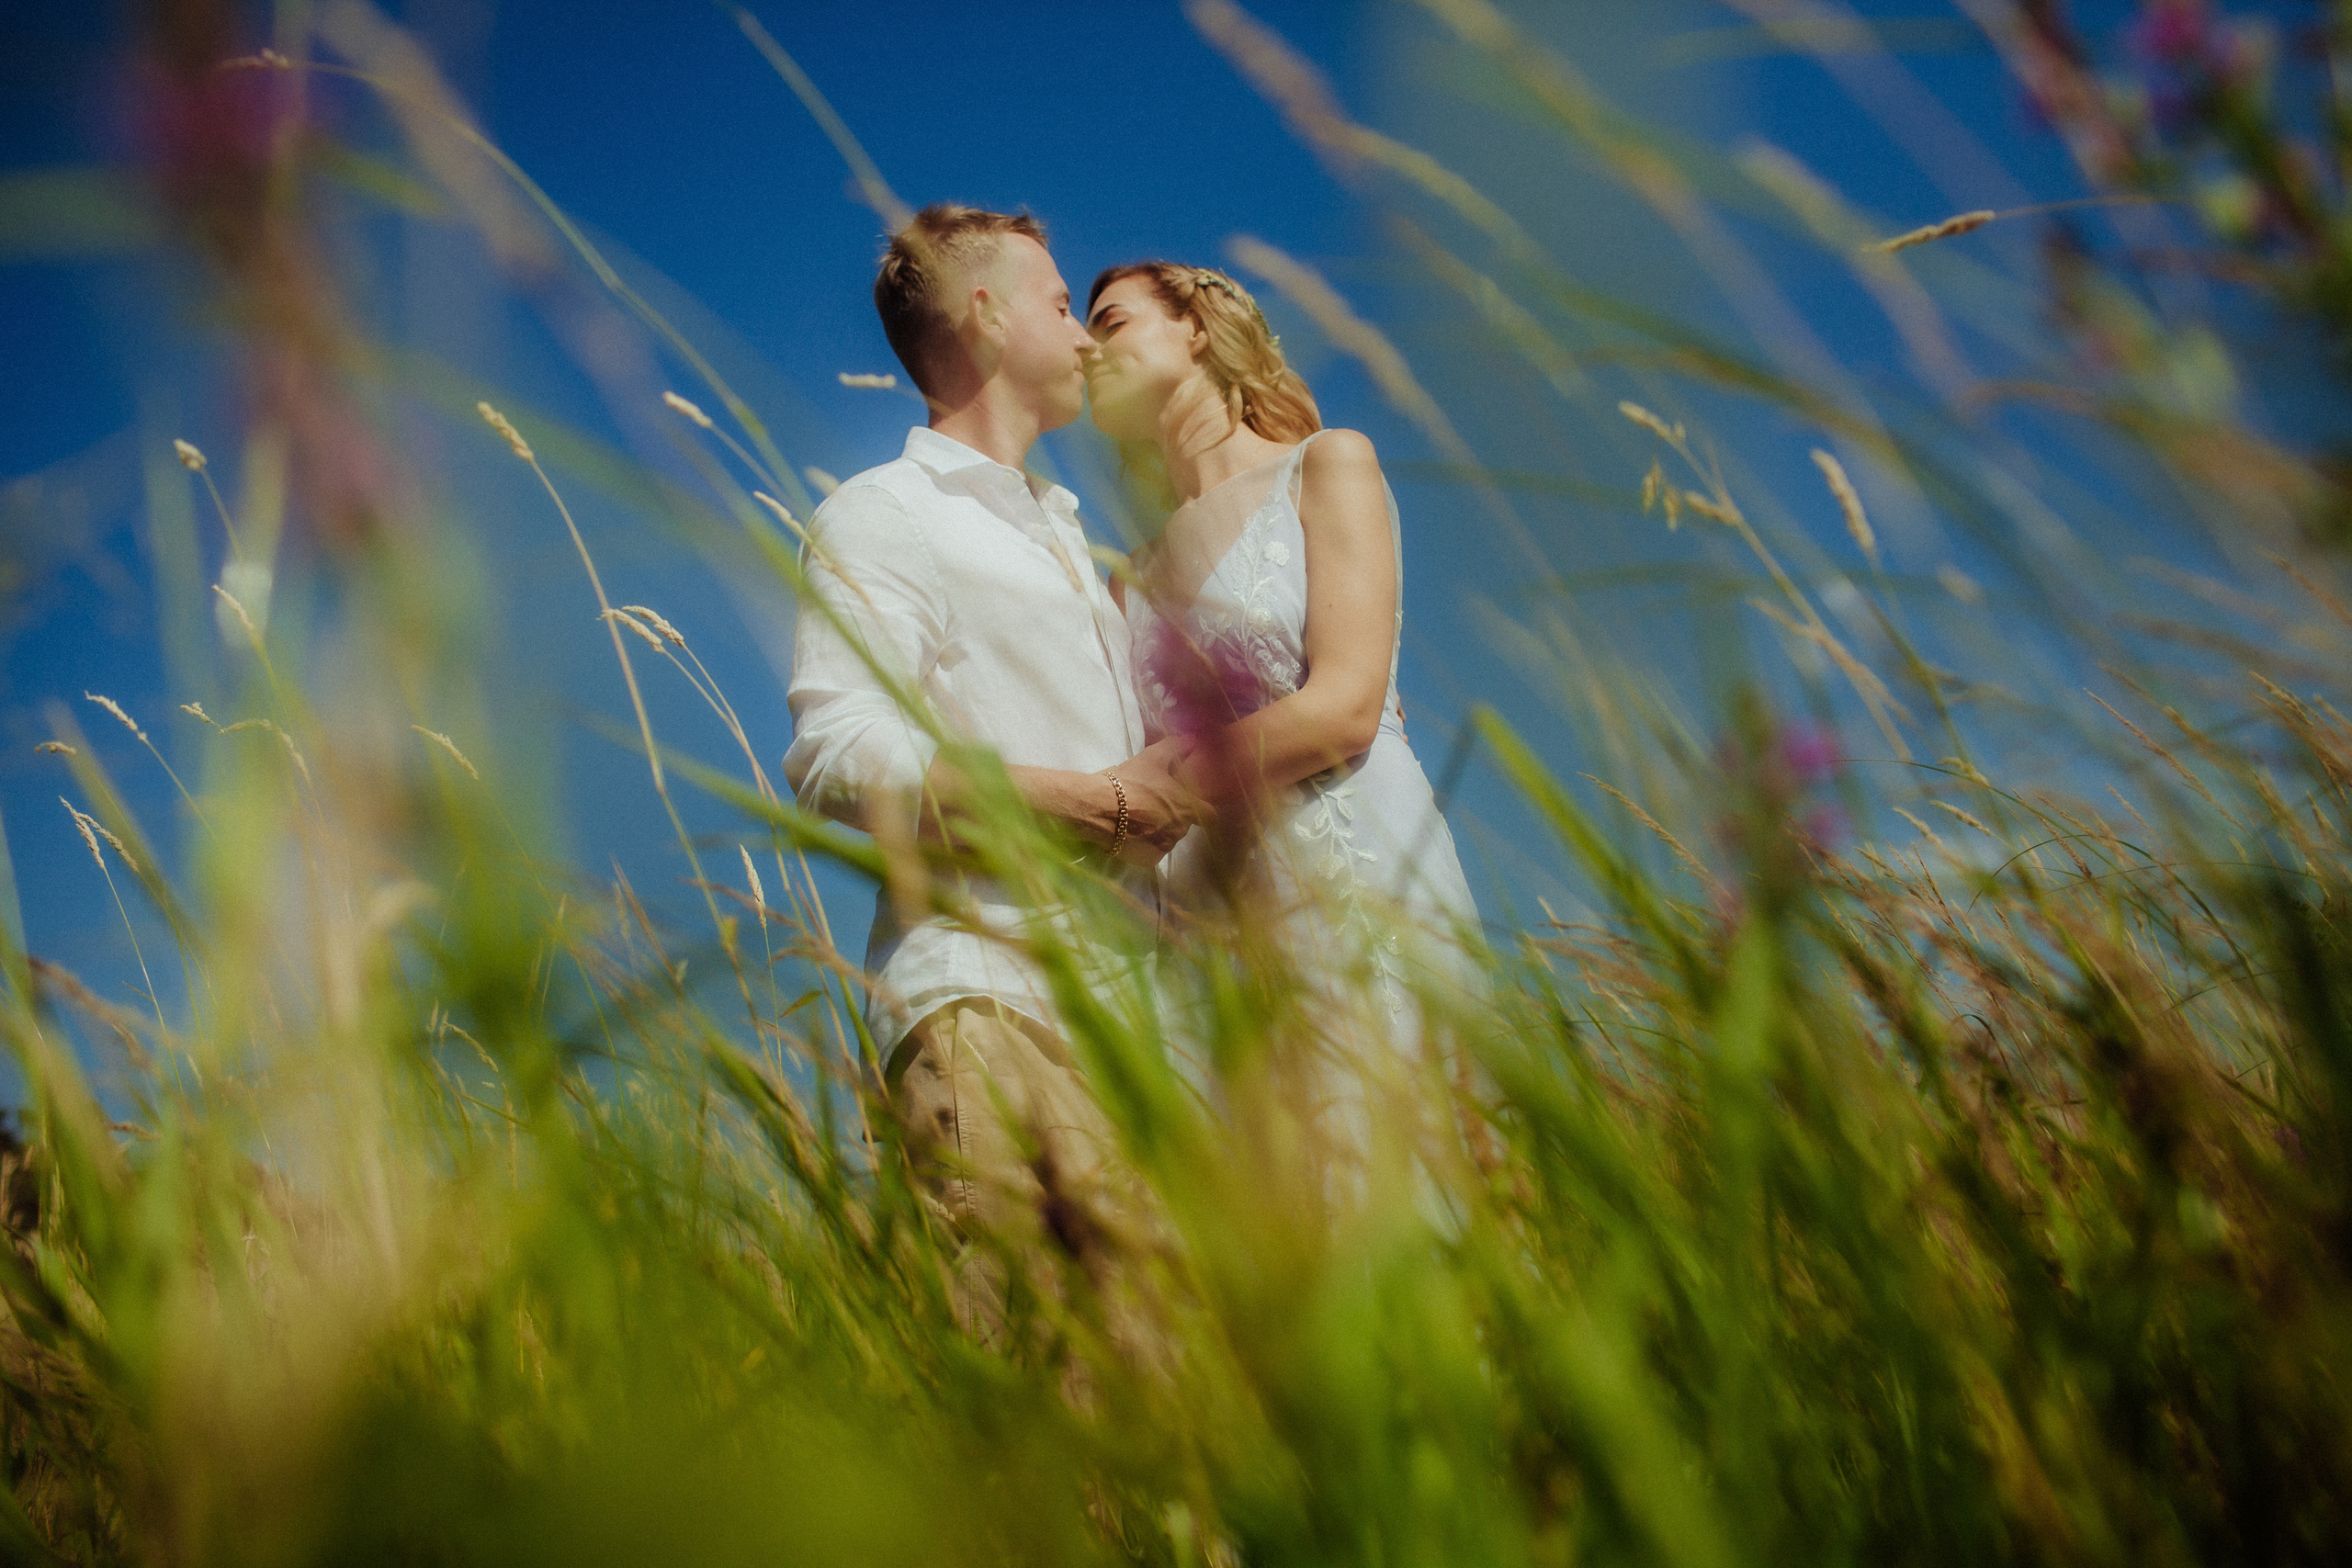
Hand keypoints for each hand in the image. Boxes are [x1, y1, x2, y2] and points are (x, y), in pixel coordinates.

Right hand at [1107, 738, 1205, 862]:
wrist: (1098, 808)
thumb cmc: (1129, 782)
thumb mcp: (1152, 758)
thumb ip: (1175, 747)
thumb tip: (1192, 738)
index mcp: (1187, 808)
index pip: (1210, 815)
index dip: (1203, 809)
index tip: (1193, 805)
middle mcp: (1180, 831)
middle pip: (1184, 824)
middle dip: (1173, 816)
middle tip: (1153, 804)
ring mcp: (1165, 847)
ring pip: (1169, 838)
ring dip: (1160, 830)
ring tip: (1140, 819)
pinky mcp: (1148, 860)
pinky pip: (1154, 851)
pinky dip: (1146, 844)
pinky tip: (1133, 832)